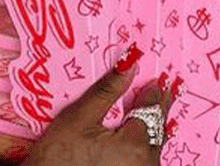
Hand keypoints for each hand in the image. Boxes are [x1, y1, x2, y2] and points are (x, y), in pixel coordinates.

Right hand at [11, 44, 177, 165]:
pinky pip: (143, 162)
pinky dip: (143, 148)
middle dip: (158, 109)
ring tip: (151, 111)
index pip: (152, 109)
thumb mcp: (78, 118)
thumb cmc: (56, 159)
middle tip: (163, 90)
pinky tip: (140, 140)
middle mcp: (145, 164)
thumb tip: (129, 64)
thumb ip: (107, 91)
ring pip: (152, 148)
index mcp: (135, 145)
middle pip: (157, 129)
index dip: (154, 92)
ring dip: (152, 129)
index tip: (159, 79)